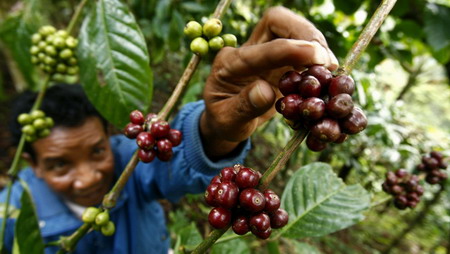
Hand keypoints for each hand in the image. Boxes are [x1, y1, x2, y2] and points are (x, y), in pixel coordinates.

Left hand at [200, 6, 338, 158]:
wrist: (225, 122)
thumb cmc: (223, 122)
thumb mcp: (226, 121)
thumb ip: (243, 107)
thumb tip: (266, 91)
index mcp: (230, 63)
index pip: (263, 48)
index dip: (290, 50)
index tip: (316, 57)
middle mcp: (248, 51)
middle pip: (277, 22)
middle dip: (305, 34)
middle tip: (326, 61)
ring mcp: (265, 54)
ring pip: (292, 30)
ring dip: (315, 45)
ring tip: (330, 70)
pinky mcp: (280, 62)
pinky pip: (301, 48)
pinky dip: (317, 58)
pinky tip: (327, 75)